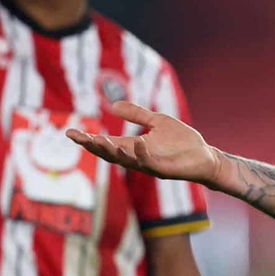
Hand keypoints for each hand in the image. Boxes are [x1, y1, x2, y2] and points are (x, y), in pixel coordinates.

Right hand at [67, 101, 222, 184]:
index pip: (106, 143)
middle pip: (109, 154)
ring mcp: (149, 164)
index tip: (69, 132)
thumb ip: (136, 114)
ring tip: (98, 141)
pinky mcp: (163, 169)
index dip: (88, 139)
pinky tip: (137, 142)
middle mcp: (137, 157)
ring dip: (112, 151)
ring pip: (125, 160)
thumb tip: (113, 106)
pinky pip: (149, 162)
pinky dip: (141, 153)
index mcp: (133, 145)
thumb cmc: (182, 141)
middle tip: (77, 137)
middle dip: (92, 146)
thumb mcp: (157, 121)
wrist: (205, 156)